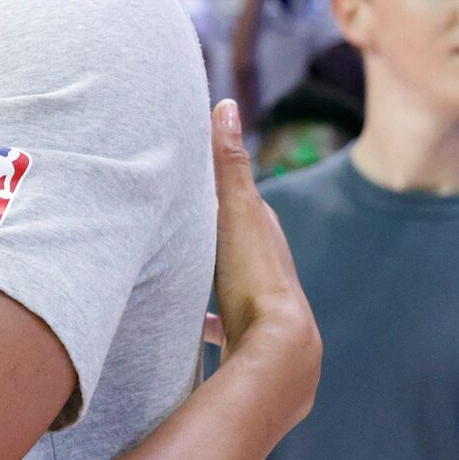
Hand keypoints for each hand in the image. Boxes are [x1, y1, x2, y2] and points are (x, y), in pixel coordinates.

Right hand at [204, 102, 320, 424]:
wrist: (278, 354)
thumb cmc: (257, 279)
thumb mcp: (237, 214)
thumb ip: (229, 164)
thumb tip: (226, 105)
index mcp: (267, 237)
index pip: (245, 204)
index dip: (223, 189)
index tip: (196, 173)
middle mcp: (269, 271)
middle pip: (238, 244)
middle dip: (214, 234)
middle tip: (182, 221)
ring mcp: (259, 308)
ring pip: (230, 285)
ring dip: (210, 279)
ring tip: (181, 274)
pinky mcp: (246, 342)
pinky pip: (221, 326)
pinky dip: (205, 321)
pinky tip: (189, 328)